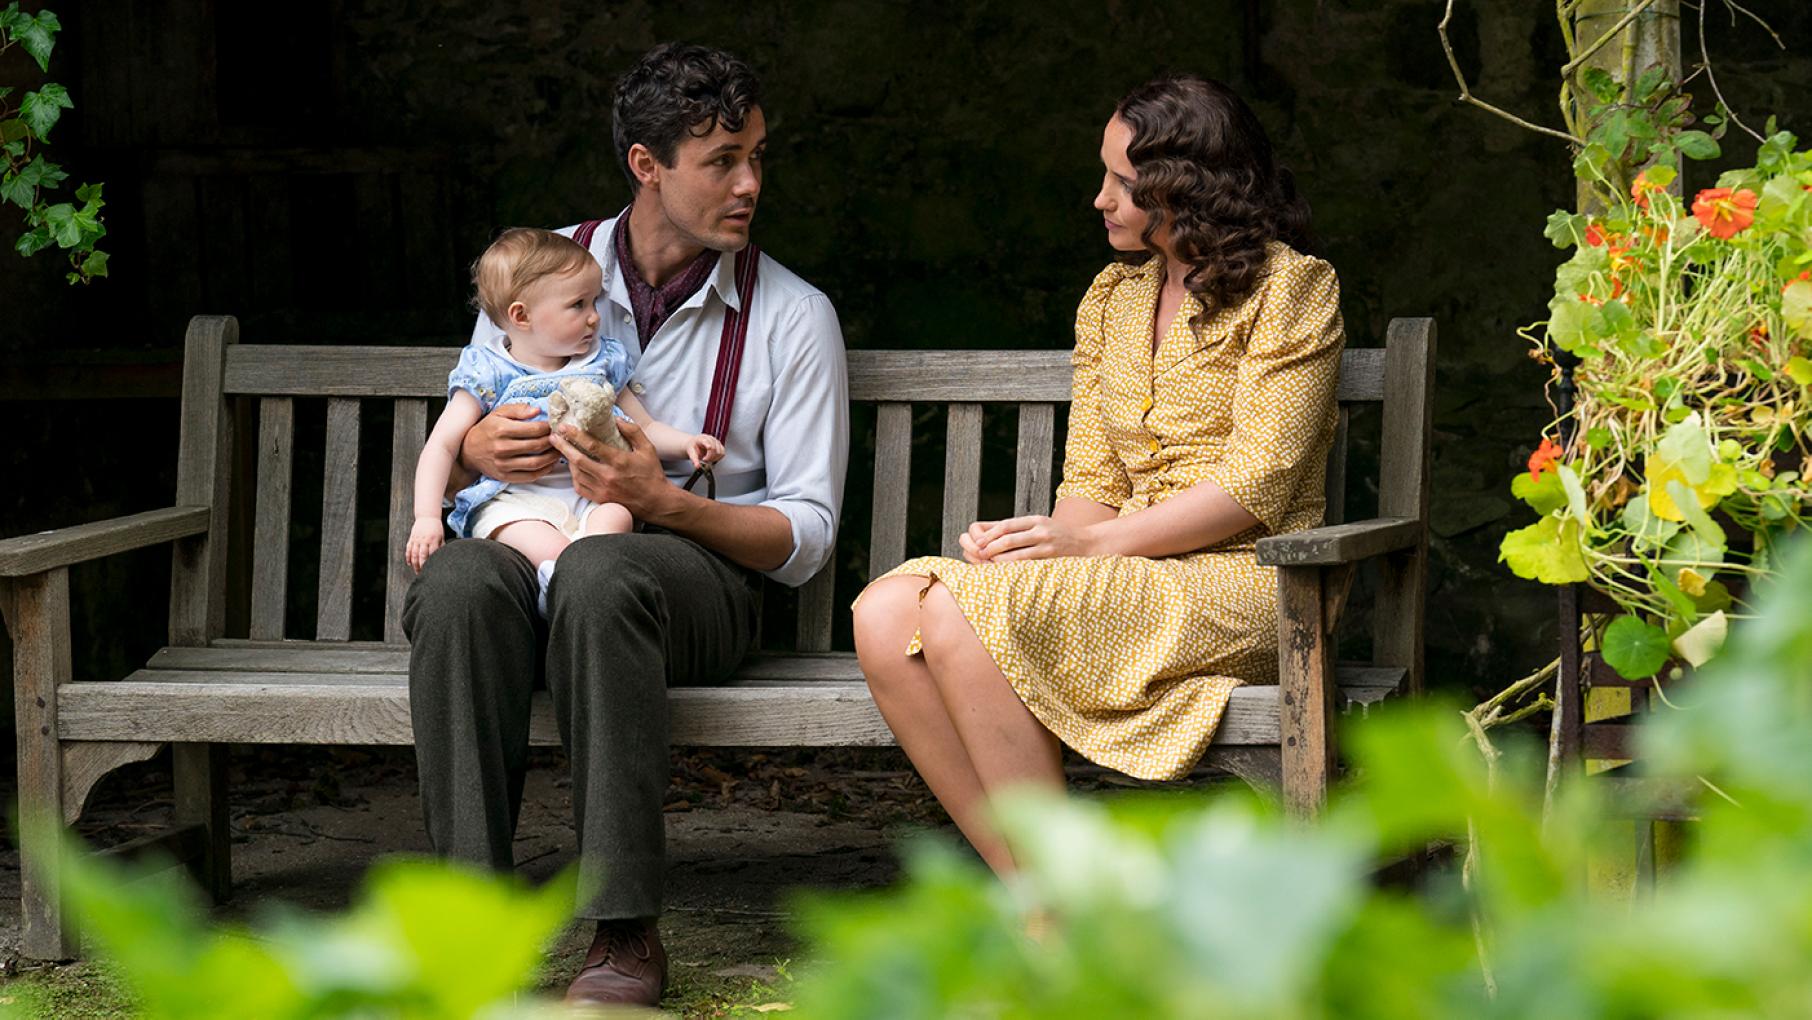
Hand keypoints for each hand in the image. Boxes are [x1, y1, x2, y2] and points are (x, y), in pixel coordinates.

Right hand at [406, 517, 444, 572]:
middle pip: (422, 555)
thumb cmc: (436, 528)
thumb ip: (441, 546)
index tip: (432, 570)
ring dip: (414, 563)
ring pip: (414, 553)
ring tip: (416, 571)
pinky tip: (409, 563)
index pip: (432, 553)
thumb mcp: (441, 536)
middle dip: (422, 566)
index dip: (431, 562)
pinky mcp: (411, 539)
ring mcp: (416, 539)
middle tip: (423, 574)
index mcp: (433, 540)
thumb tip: (444, 556)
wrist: (427, 516)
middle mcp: (424, 540)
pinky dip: (408, 557)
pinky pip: (408, 549)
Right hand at [462, 403, 557, 482]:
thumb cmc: (488, 428)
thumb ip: (519, 409)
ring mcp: (503, 464)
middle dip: (553, 442)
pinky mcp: (505, 476)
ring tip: (558, 450)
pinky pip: (529, 476)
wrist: (469, 450)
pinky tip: (550, 464)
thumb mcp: (499, 413)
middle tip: (560, 438)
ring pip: (536, 463)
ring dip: (552, 457)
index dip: (548, 428)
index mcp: (502, 430)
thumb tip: (537, 410)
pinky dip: (543, 471)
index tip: (554, 426)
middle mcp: (502, 448)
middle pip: (537, 446)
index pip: (534, 430)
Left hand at [549, 418, 680, 521]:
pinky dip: (574, 476)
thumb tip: (616, 419)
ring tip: (563, 450)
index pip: (591, 446)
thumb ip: (633, 431)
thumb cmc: (652, 474)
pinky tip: (574, 468)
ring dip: (568, 461)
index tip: (564, 427)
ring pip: (576, 473)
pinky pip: (580, 487)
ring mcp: (602, 490)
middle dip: (563, 446)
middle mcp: (608, 476)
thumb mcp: (648, 449)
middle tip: (553, 436)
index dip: (575, 435)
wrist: (656, 503)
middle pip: (578, 459)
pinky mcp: (600, 499)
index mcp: (619, 461)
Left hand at [687, 433, 724, 468]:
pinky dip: (718, 458)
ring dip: (714, 458)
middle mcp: (710, 438)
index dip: (708, 444)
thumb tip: (697, 466)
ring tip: (708, 459)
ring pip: (720, 452)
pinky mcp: (720, 446)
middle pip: (714, 449)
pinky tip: (713, 458)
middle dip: (709, 457)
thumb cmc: (693, 447)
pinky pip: (722, 453)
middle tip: (704, 460)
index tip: (709, 447)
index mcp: (701, 439)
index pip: (706, 441)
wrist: (695, 444)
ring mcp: (716, 442)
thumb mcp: (691, 453)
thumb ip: (694, 460)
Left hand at [958, 515, 1100, 563]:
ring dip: (1000, 559)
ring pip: (1016, 552)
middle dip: (991, 546)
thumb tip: (989, 530)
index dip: (991, 533)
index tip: (979, 541)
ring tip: (988, 564)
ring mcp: (1047, 544)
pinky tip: (1005, 572)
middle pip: (1009, 537)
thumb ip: (1017, 528)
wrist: (1086, 544)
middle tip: (979, 554)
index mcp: (1036, 519)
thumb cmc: (1058, 535)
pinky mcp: (1051, 558)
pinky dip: (1014, 568)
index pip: (1007, 524)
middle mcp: (1041, 529)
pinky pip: (1028, 563)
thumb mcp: (1040, 525)